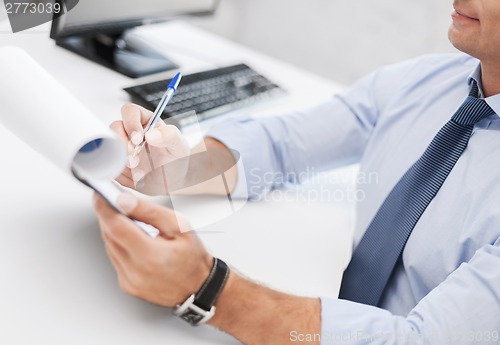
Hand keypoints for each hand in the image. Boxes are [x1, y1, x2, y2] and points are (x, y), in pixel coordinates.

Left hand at [93, 192, 212, 306]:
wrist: (199, 286)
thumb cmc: (193, 257)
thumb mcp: (178, 226)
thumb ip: (149, 212)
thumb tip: (124, 201)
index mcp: (150, 256)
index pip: (115, 227)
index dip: (104, 208)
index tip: (100, 196)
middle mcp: (136, 272)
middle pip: (109, 236)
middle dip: (109, 217)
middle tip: (117, 203)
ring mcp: (129, 281)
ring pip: (109, 247)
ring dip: (114, 231)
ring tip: (129, 220)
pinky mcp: (126, 285)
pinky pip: (115, 259)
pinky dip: (120, 246)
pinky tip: (133, 240)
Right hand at [110, 103, 189, 194]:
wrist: (173, 182)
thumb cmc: (176, 161)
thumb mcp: (179, 146)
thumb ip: (170, 136)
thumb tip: (151, 134)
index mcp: (146, 122)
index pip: (130, 111)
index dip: (131, 123)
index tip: (138, 140)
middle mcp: (131, 133)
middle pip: (114, 128)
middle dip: (123, 145)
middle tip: (135, 160)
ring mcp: (122, 148)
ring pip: (108, 147)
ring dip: (121, 161)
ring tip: (139, 173)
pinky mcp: (117, 163)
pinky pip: (110, 166)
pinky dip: (121, 175)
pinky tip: (136, 179)